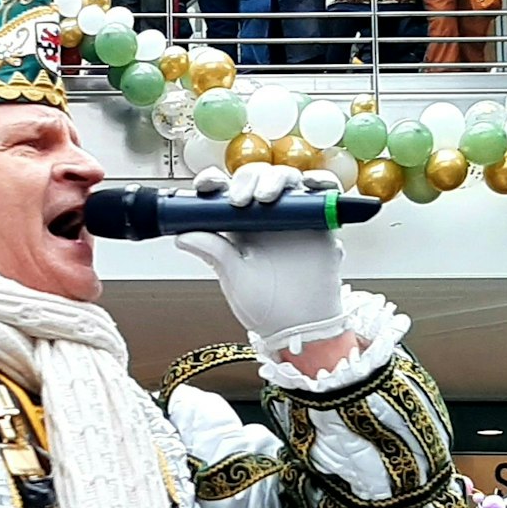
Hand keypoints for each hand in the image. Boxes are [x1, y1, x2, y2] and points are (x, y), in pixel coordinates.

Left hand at [176, 163, 348, 356]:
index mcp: (238, 224)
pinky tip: (311, 185)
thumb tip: (182, 235)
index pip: (223, 191)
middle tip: (240, 199)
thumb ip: (214, 252)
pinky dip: (321, 182)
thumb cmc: (266, 307)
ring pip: (287, 179)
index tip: (205, 187)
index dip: (213, 182)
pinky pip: (324, 193)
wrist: (301, 330)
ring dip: (277, 178)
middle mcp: (265, 215)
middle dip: (246, 180)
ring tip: (267, 196)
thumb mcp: (234, 278)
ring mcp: (294, 216)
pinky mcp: (321, 221)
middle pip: (255, 177)